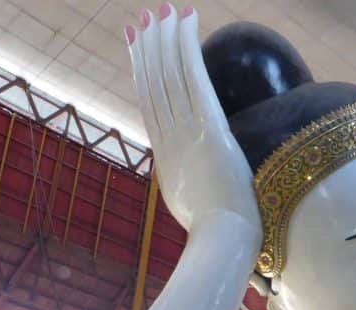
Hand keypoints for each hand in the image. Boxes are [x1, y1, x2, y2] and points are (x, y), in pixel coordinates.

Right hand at [126, 5, 260, 238]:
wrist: (221, 240)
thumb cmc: (215, 233)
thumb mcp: (192, 207)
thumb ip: (188, 187)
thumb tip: (192, 185)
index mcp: (166, 157)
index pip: (150, 105)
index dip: (141, 72)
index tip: (134, 45)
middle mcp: (170, 139)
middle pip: (155, 85)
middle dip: (149, 48)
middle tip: (143, 18)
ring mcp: (187, 131)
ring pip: (170, 76)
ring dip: (167, 39)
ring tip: (164, 10)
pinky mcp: (209, 127)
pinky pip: (194, 78)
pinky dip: (188, 47)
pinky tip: (188, 21)